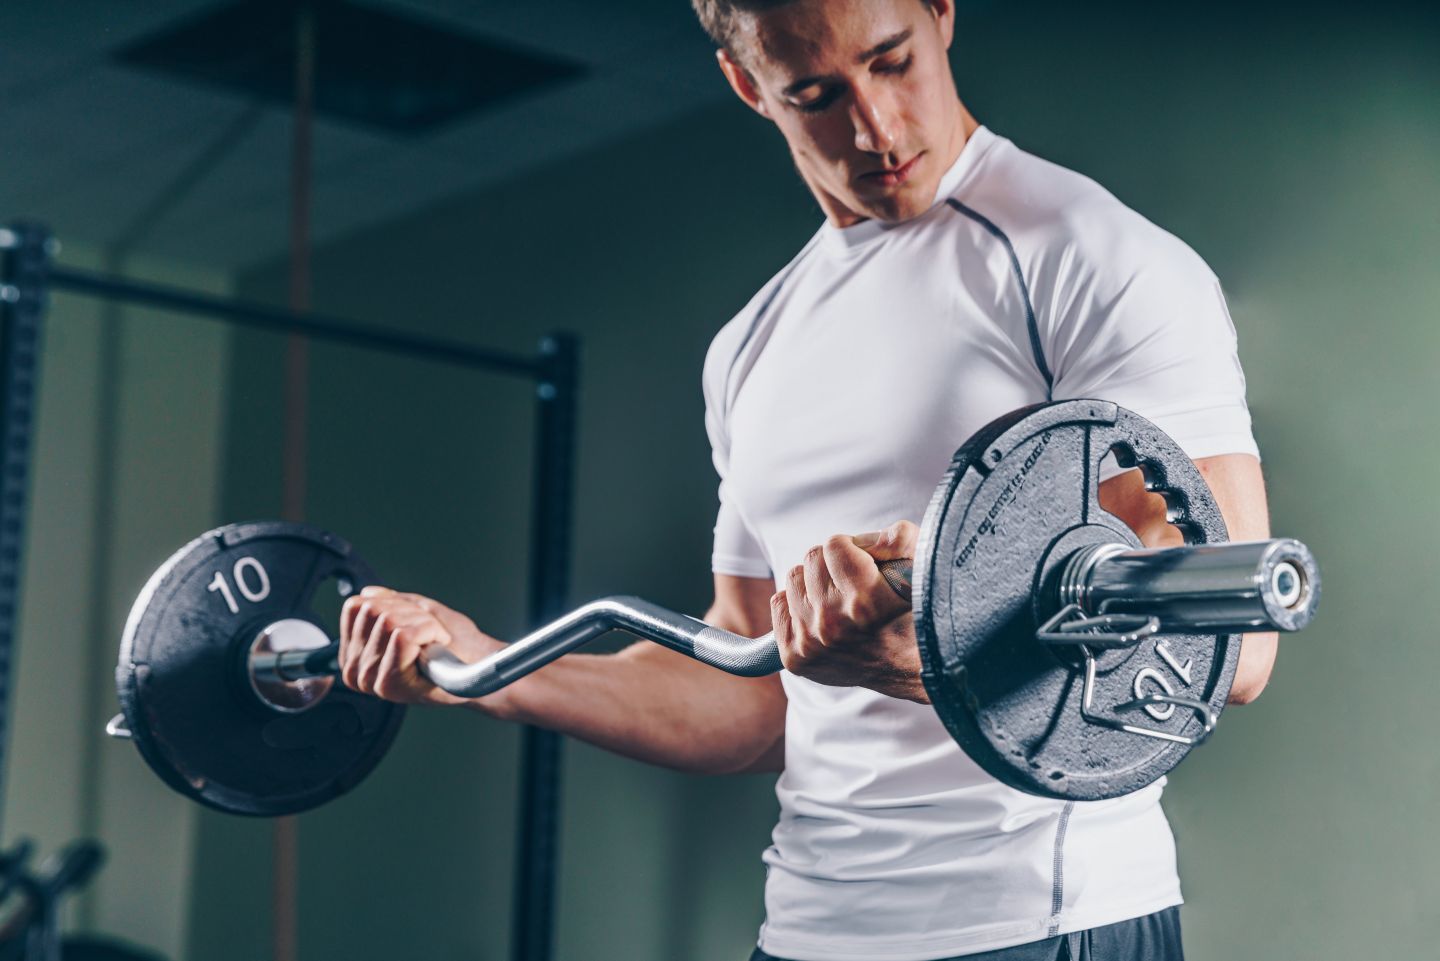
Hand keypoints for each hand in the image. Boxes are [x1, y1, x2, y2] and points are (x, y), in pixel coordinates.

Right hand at [338, 586, 503, 705]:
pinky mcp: (389, 683)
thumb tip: (367, 594)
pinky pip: (403, 634)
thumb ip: (390, 604)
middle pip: (372, 610)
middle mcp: (355, 670)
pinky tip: (437, 647)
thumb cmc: (456, 644)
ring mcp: (370, 679)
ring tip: (433, 642)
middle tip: (429, 634)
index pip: (355, 606)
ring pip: (388, 620)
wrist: (482, 666)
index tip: (413, 623)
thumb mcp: (417, 614)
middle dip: (409, 612)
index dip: (392, 603)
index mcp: (356, 654)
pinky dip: (429, 630)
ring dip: (422, 622)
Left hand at [772, 520, 928, 702]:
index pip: (833, 544)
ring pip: (794, 578)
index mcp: (865, 600)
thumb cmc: (916, 614)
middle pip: (811, 558)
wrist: (911, 669)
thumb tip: (873, 537)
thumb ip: (903, 538)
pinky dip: (796, 604)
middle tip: (852, 583)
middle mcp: (833, 624)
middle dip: (833, 564)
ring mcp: (811, 643)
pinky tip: (822, 615)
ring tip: (839, 600)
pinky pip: (779, 604)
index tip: (865, 564)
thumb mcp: (922, 567)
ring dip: (814, 583)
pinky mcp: (795, 658)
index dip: (853, 548)